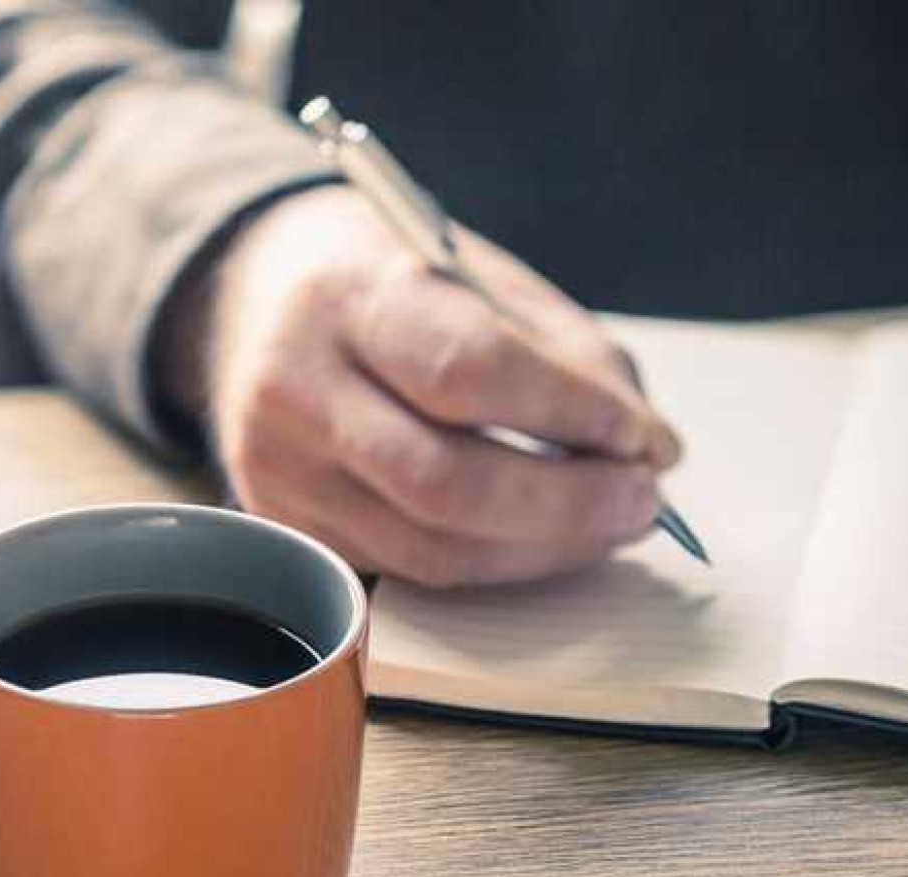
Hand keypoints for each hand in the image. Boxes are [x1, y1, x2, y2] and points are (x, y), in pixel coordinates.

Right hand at [156, 186, 680, 587]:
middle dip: (567, 504)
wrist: (256, 295)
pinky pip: (407, 569)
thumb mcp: (481, 277)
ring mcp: (280, 467)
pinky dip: (493, 564)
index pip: (467, 371)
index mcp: (352, 296)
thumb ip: (571, 356)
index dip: (569, 415)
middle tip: (642, 500)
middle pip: (445, 482)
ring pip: (430, 548)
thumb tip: (651, 451)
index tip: (644, 438)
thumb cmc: (391, 281)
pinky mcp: (286, 524)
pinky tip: (541, 539)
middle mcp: (298, 386)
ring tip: (608, 524)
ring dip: (542, 550)